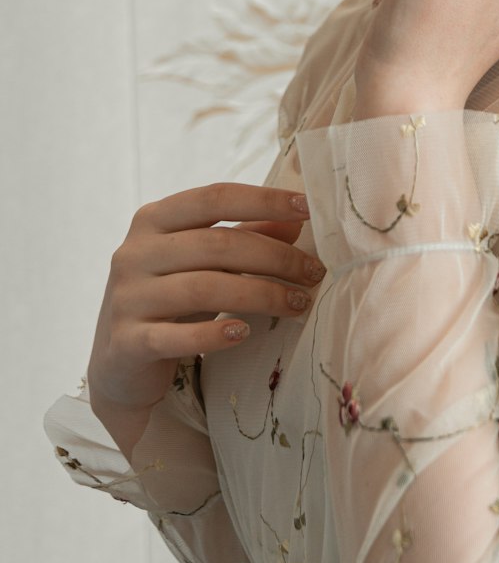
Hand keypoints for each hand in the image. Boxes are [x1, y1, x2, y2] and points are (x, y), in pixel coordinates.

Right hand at [86, 184, 325, 419]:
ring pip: (203, 288)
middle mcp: (135, 252)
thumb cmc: (171, 299)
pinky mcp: (126, 344)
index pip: (215, 197)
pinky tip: (243, 334)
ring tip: (297, 305)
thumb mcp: (206, 263)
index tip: (309, 207)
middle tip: (314, 273)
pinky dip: (213, 335)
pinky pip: (175, 336)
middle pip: (217, 244)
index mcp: (154, 219)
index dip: (265, 199)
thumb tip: (297, 216)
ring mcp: (127, 298)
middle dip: (275, 258)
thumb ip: (247, 235)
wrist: (120, 364)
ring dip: (260, 295)